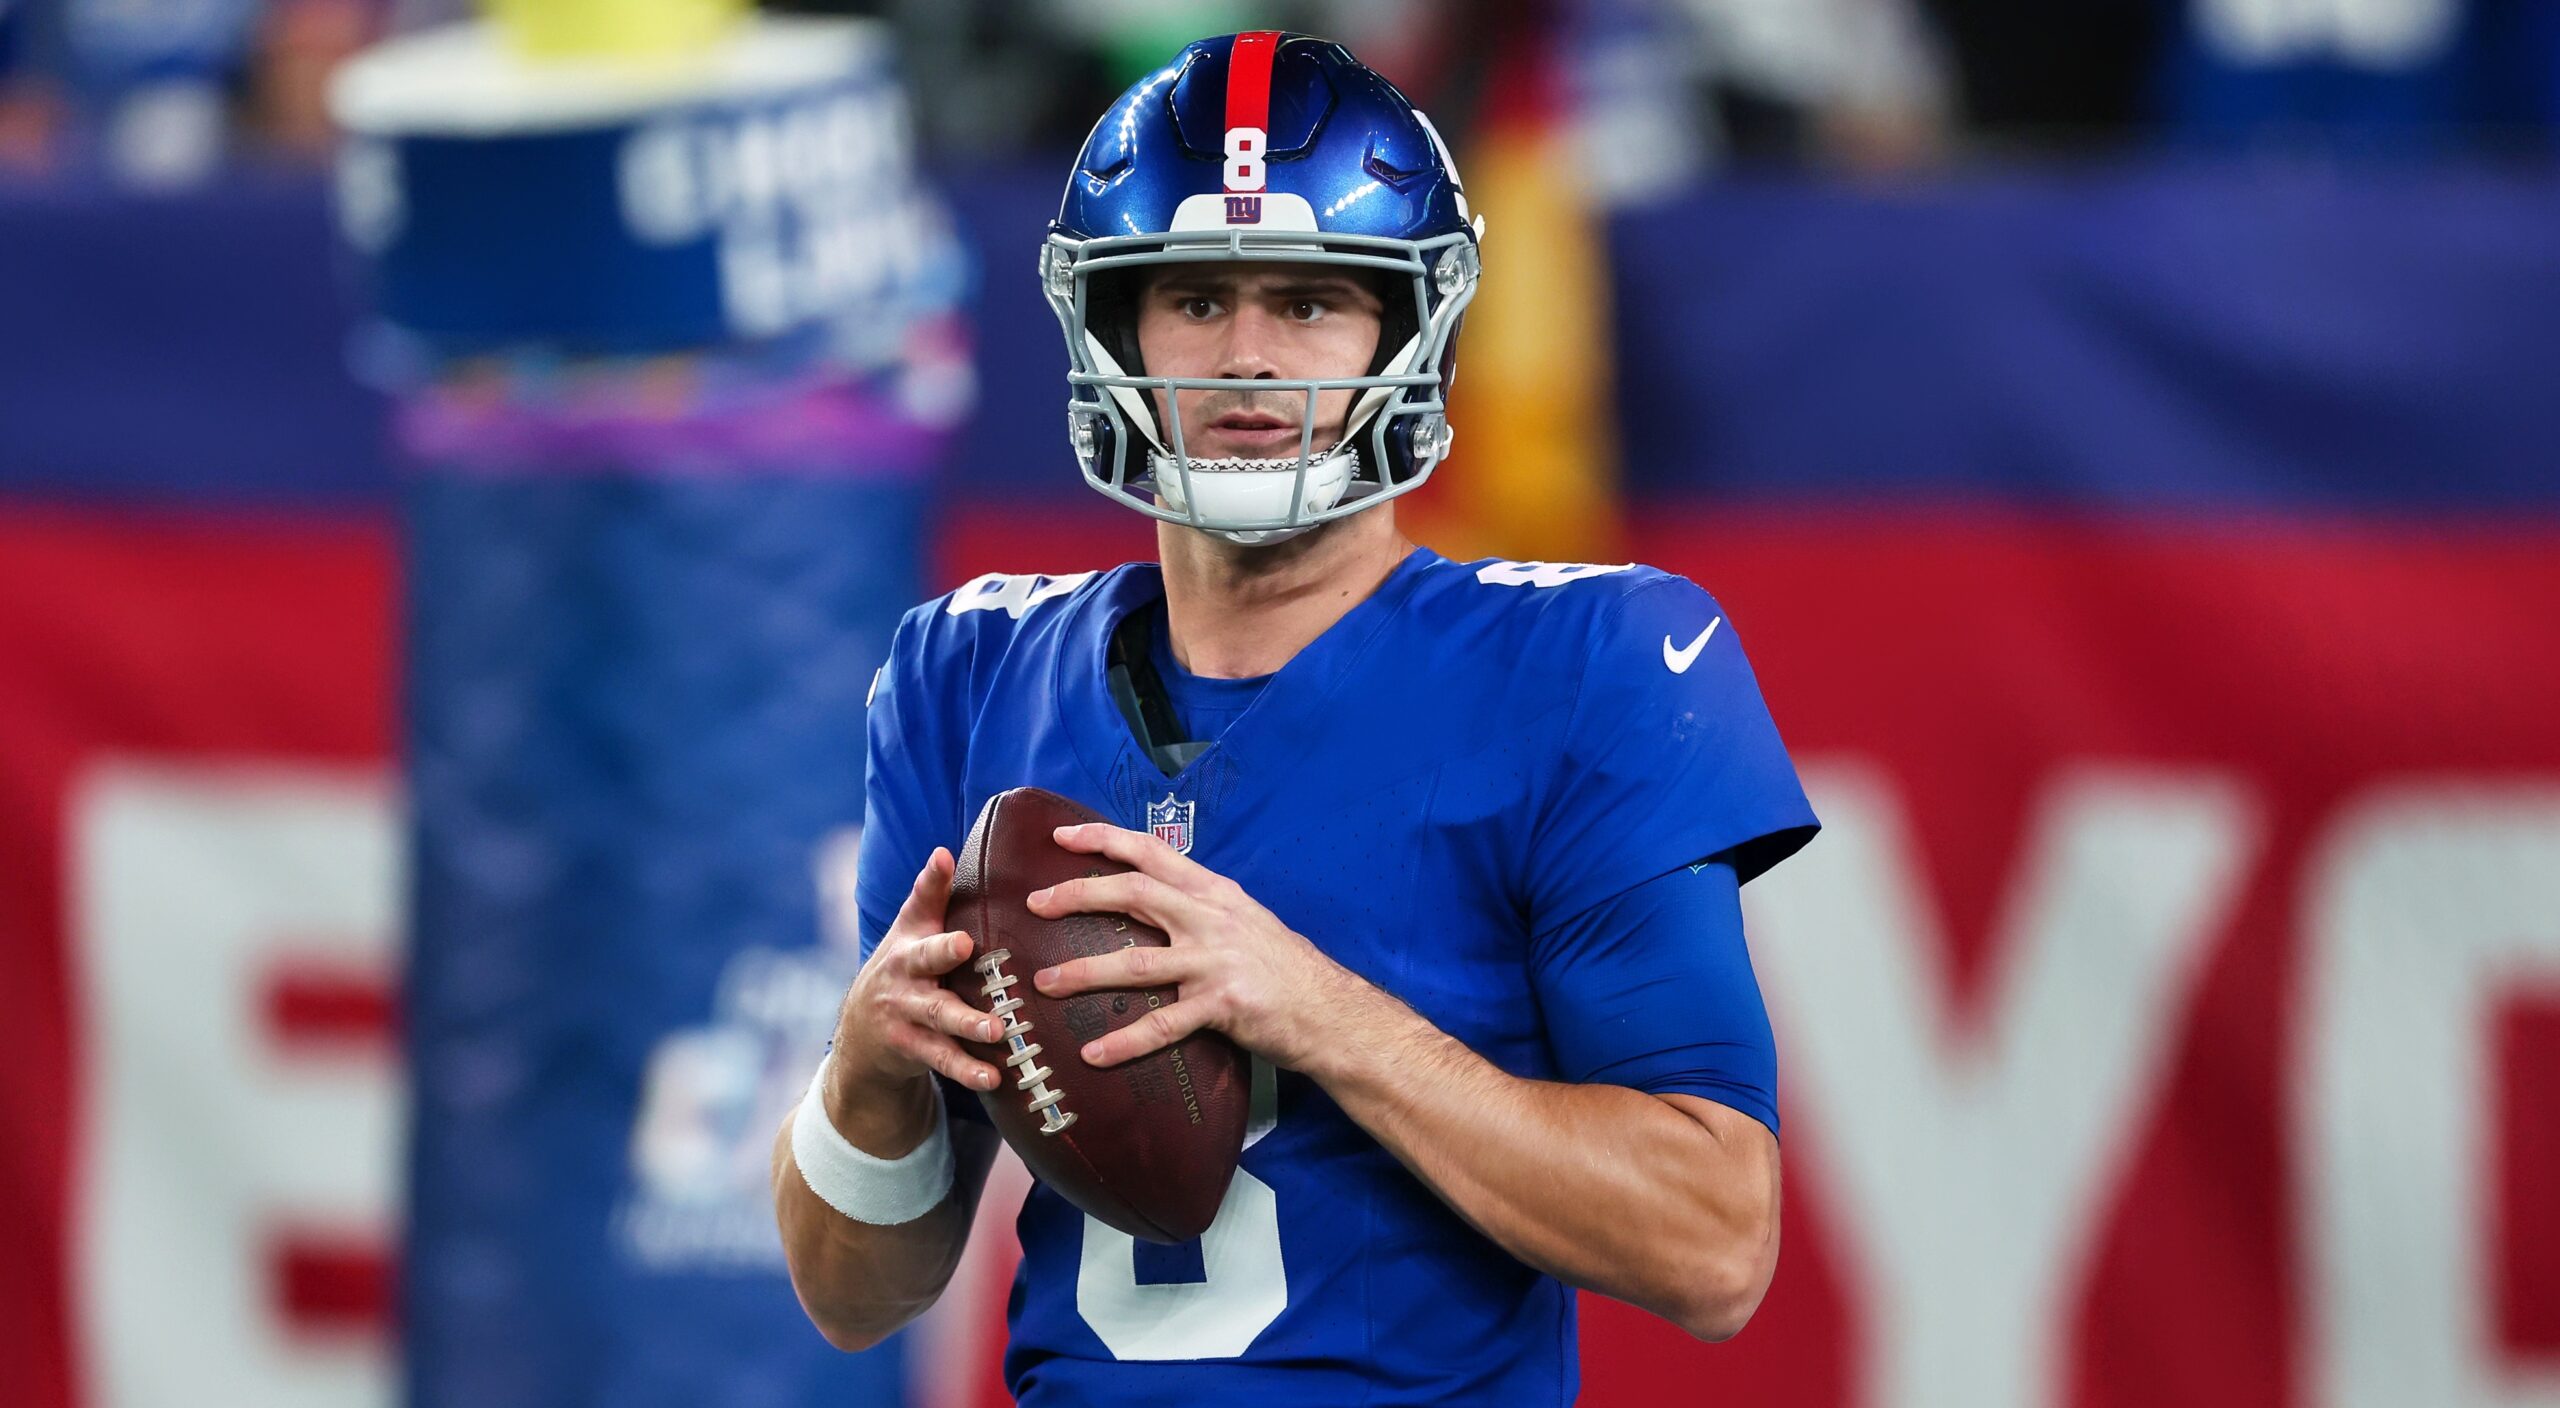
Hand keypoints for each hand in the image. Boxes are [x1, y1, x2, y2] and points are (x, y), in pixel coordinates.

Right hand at [828, 848, 1007, 1100]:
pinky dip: (967, 1069)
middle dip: (943, 951)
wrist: (862, 1031)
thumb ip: (930, 896)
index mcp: (910, 939)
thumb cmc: (903, 969)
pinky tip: (993, 1075)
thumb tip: (945, 850)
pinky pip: (942, 1058)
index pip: (919, 903)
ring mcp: (904, 1012)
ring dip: (967, 1023)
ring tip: (997, 1030)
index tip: (943, 858)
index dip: (930, 881)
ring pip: (937, 1016)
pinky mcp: (911, 1048)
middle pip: (924, 960)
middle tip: (967, 944)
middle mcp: (903, 973)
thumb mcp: (910, 932)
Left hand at [1027, 823, 1360, 1071]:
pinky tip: (1094, 1053)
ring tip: (1045, 984)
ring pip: (1136, 962)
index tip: (1062, 836)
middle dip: (1078, 895)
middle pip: (1133, 893)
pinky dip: (1125, 1040)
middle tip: (1034, 904)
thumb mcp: (1243, 920)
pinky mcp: (1221, 1005)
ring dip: (1084, 972)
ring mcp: (1215, 962)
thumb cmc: (1284, 968)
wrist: (1330, 1010)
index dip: (1104, 840)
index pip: (1152, 852)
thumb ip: (1199, 909)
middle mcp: (1211, 919)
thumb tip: (1149, 900)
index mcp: (1214, 893)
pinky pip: (1162, 1025)